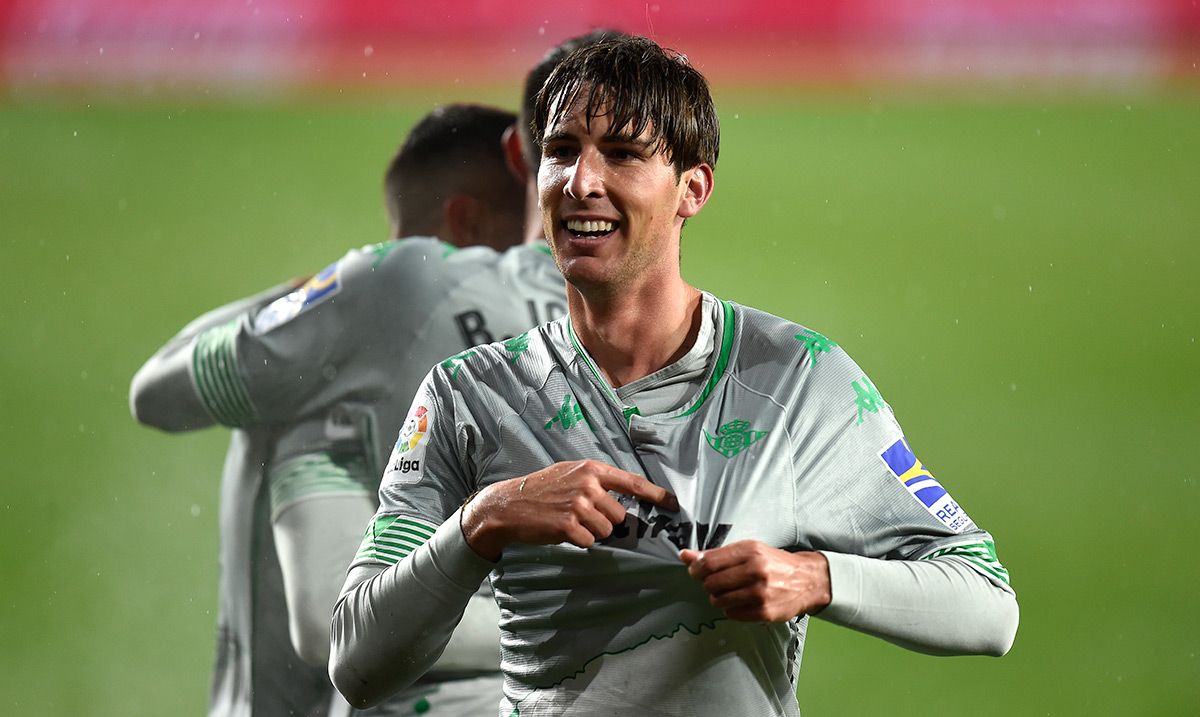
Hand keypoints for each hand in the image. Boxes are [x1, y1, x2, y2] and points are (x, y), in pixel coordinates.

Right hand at [462, 459, 678, 560]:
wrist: (509, 504)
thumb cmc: (541, 489)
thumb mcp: (570, 474)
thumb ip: (596, 483)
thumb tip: (622, 500)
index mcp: (592, 470)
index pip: (631, 483)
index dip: (655, 494)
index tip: (673, 504)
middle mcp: (588, 485)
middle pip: (619, 515)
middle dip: (605, 521)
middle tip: (582, 517)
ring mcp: (579, 505)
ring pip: (606, 531)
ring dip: (592, 532)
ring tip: (570, 522)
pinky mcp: (569, 525)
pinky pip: (589, 542)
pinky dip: (578, 541)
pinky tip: (562, 530)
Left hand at [679, 541, 830, 621]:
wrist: (807, 580)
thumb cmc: (772, 563)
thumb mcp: (747, 550)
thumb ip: (715, 554)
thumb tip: (684, 555)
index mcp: (749, 551)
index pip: (709, 563)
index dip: (695, 569)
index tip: (695, 572)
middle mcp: (755, 571)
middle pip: (711, 583)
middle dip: (708, 584)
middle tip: (717, 583)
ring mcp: (760, 593)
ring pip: (719, 600)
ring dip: (719, 598)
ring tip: (730, 592)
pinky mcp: (764, 612)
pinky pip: (732, 614)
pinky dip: (731, 609)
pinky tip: (741, 602)